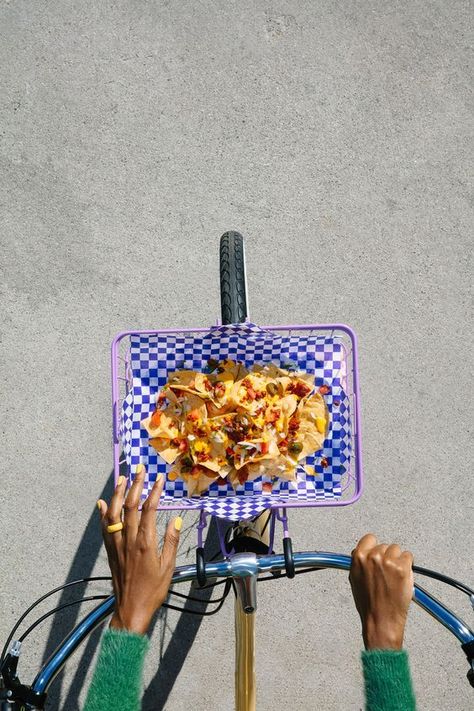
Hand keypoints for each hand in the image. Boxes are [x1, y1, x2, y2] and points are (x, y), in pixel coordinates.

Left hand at [97, 465, 181, 634]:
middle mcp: (128, 540)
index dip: (154, 491)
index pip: (149, 509)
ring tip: (123, 478)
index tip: (159, 478)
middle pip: (130, 506)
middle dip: (135, 485)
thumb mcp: (168, 567)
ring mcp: (117, 545)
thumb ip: (171, 541)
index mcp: (145, 543)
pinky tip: (103, 503)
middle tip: (140, 469)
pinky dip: (103, 514)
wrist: (131, 610)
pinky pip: (104, 528)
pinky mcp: (110, 551)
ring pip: (114, 513)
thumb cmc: (153, 590)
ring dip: (118, 494)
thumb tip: (176, 519)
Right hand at [349, 533, 413, 649]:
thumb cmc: (368, 604)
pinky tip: (402, 578)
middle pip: (385, 545)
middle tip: (387, 574)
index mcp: (358, 557)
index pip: (369, 538)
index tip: (379, 554)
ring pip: (397, 550)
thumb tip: (365, 552)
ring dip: (398, 560)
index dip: (375, 547)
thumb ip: (359, 562)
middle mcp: (373, 556)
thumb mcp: (354, 579)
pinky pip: (409, 557)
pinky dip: (408, 566)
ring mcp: (388, 562)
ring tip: (394, 577)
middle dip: (387, 556)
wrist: (380, 621)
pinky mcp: (402, 568)